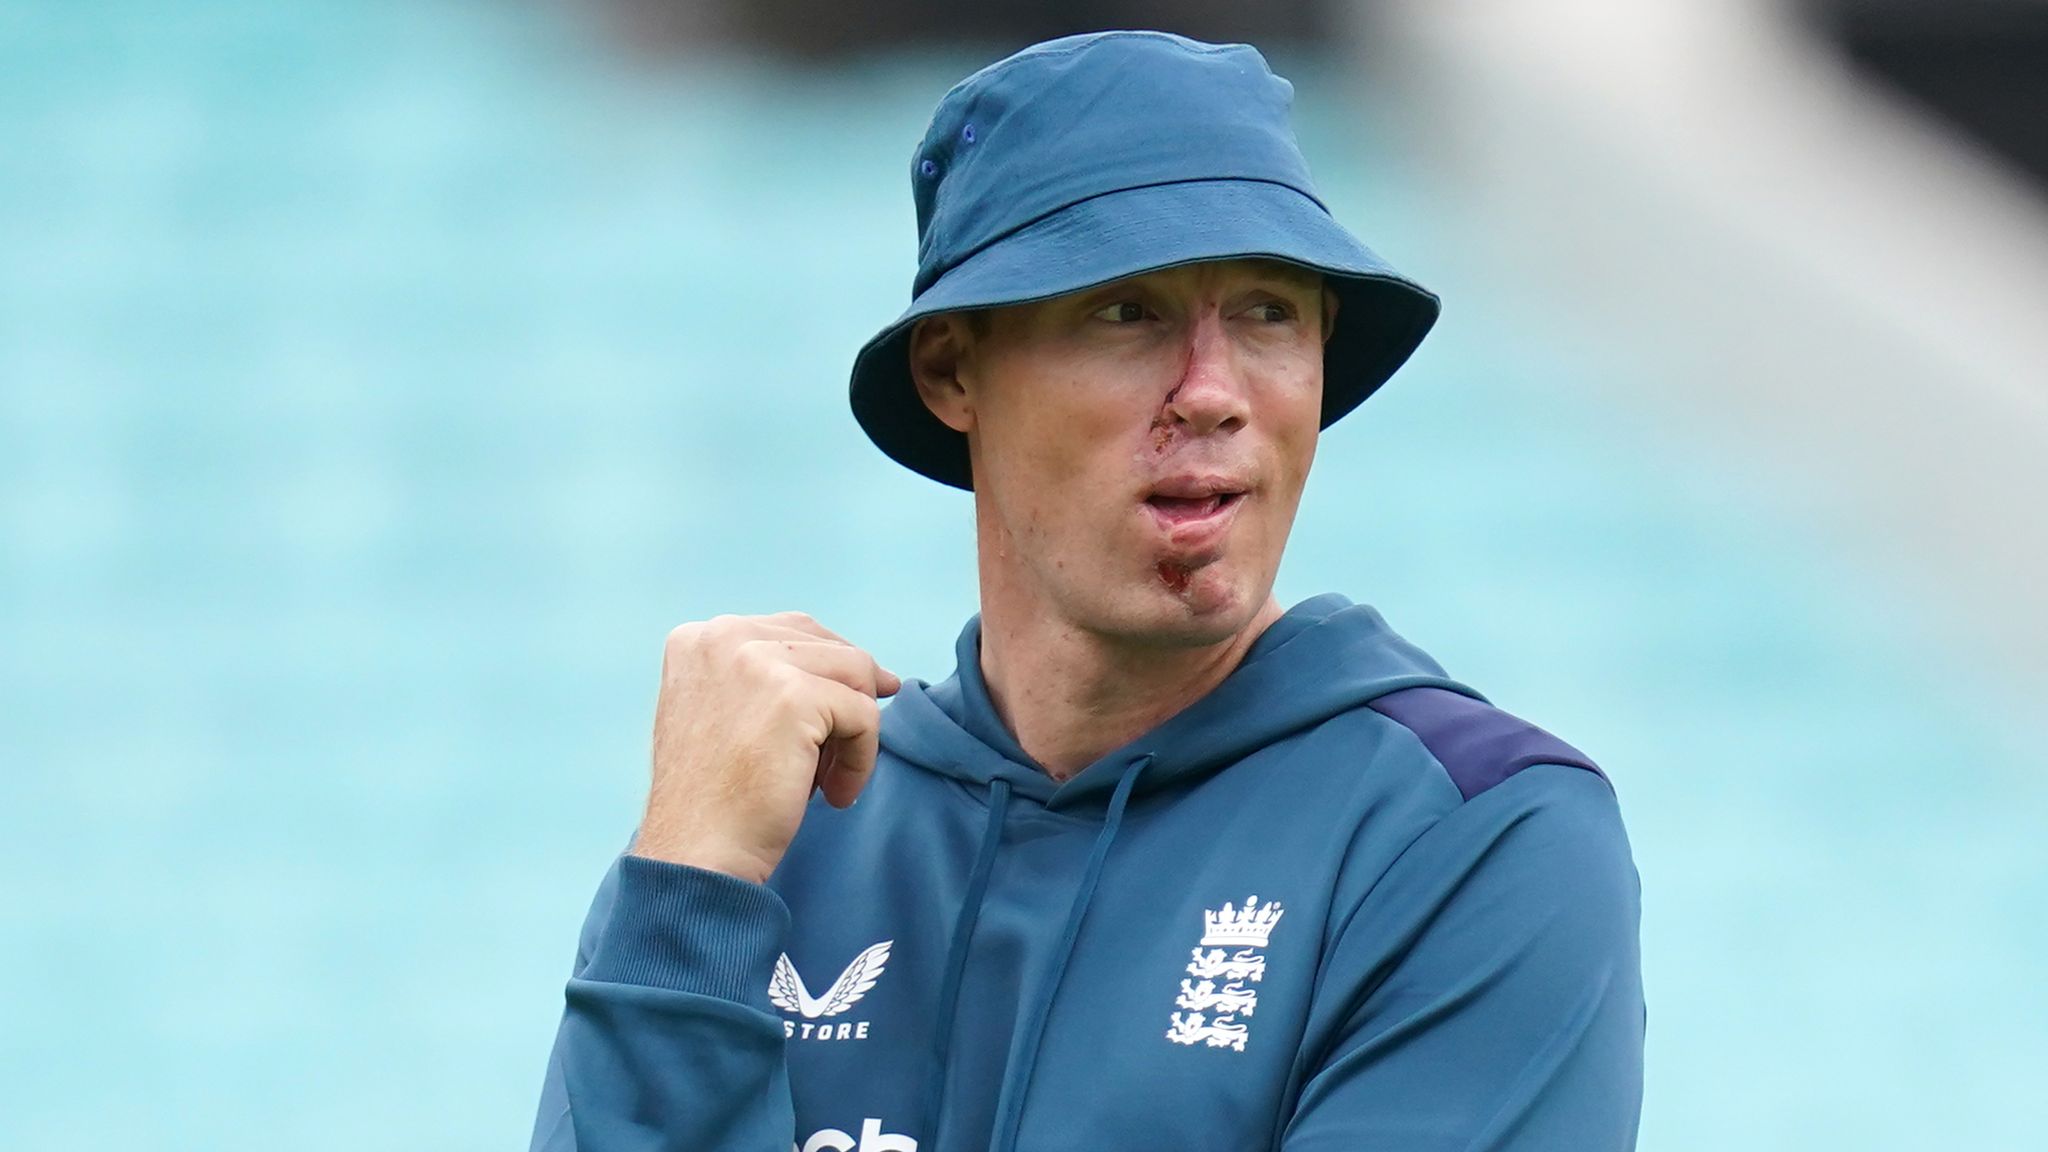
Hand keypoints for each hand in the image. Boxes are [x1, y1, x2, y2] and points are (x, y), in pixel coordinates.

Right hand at [630, 611, 900, 883]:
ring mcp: (757, 661)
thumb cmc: (715, 800)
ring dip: (855, 732)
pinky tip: (834, 795)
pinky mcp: (794, 696)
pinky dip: (861, 759)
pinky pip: (865, 716)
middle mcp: (723, 636)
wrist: (695, 855)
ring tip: (829, 780)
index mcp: (700, 638)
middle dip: (845, 703)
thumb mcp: (725, 716)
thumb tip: (877, 672)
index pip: (795, 632)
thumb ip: (771, 680)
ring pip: (857, 675)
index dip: (824, 681)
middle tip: (826, 762)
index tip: (819, 733)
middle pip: (832, 648)